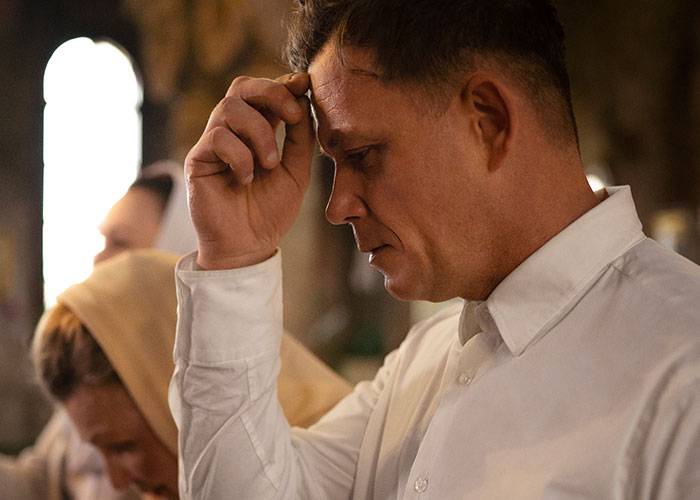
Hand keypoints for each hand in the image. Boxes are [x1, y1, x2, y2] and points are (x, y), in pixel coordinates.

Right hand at [185, 73, 314, 269]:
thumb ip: (300, 138)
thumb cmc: (271, 211)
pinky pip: (217, 138)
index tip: (305, 84)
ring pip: (229, 108)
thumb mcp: (296, 172)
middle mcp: (232, 132)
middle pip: (241, 87)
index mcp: (257, 131)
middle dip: (271, 92)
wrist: (248, 246)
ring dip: (259, 134)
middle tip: (292, 115)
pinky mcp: (197, 160)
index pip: (264, 93)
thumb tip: (303, 100)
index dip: (283, 84)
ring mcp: (213, 144)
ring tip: (270, 165)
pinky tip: (246, 179)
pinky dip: (240, 156)